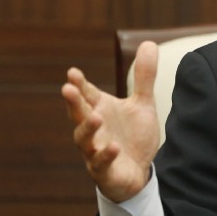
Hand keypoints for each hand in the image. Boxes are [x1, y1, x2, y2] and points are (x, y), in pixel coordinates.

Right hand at [62, 41, 160, 202]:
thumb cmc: (133, 136)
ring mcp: (95, 150)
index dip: (79, 84)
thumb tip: (149, 43)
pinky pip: (100, 163)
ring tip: (95, 116)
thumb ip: (144, 77)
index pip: (86, 95)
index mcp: (99, 110)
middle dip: (73, 102)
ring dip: (87, 128)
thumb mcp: (142, 104)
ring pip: (84, 140)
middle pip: (78, 114)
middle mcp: (93, 129)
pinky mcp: (105, 170)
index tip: (72, 72)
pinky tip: (115, 147)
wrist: (139, 172)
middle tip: (67, 88)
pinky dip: (106, 155)